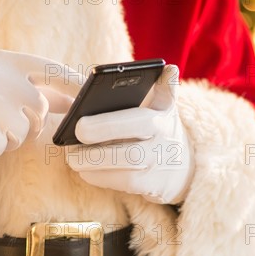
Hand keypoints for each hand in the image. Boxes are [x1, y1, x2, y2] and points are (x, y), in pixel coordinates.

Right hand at [0, 50, 79, 161]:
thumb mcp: (10, 94)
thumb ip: (42, 94)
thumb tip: (78, 105)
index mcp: (6, 61)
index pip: (49, 69)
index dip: (72, 84)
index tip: (90, 95)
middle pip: (38, 109)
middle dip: (27, 125)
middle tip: (2, 123)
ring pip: (20, 131)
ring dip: (6, 140)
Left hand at [67, 65, 194, 203]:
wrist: (183, 168)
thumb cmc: (161, 130)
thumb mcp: (165, 108)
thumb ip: (162, 87)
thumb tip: (169, 69)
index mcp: (163, 118)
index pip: (138, 118)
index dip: (109, 123)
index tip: (81, 123)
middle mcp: (163, 143)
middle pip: (129, 148)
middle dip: (99, 142)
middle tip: (75, 135)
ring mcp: (157, 166)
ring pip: (122, 165)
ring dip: (93, 162)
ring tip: (72, 156)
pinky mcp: (150, 186)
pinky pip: (120, 182)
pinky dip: (98, 176)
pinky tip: (84, 170)